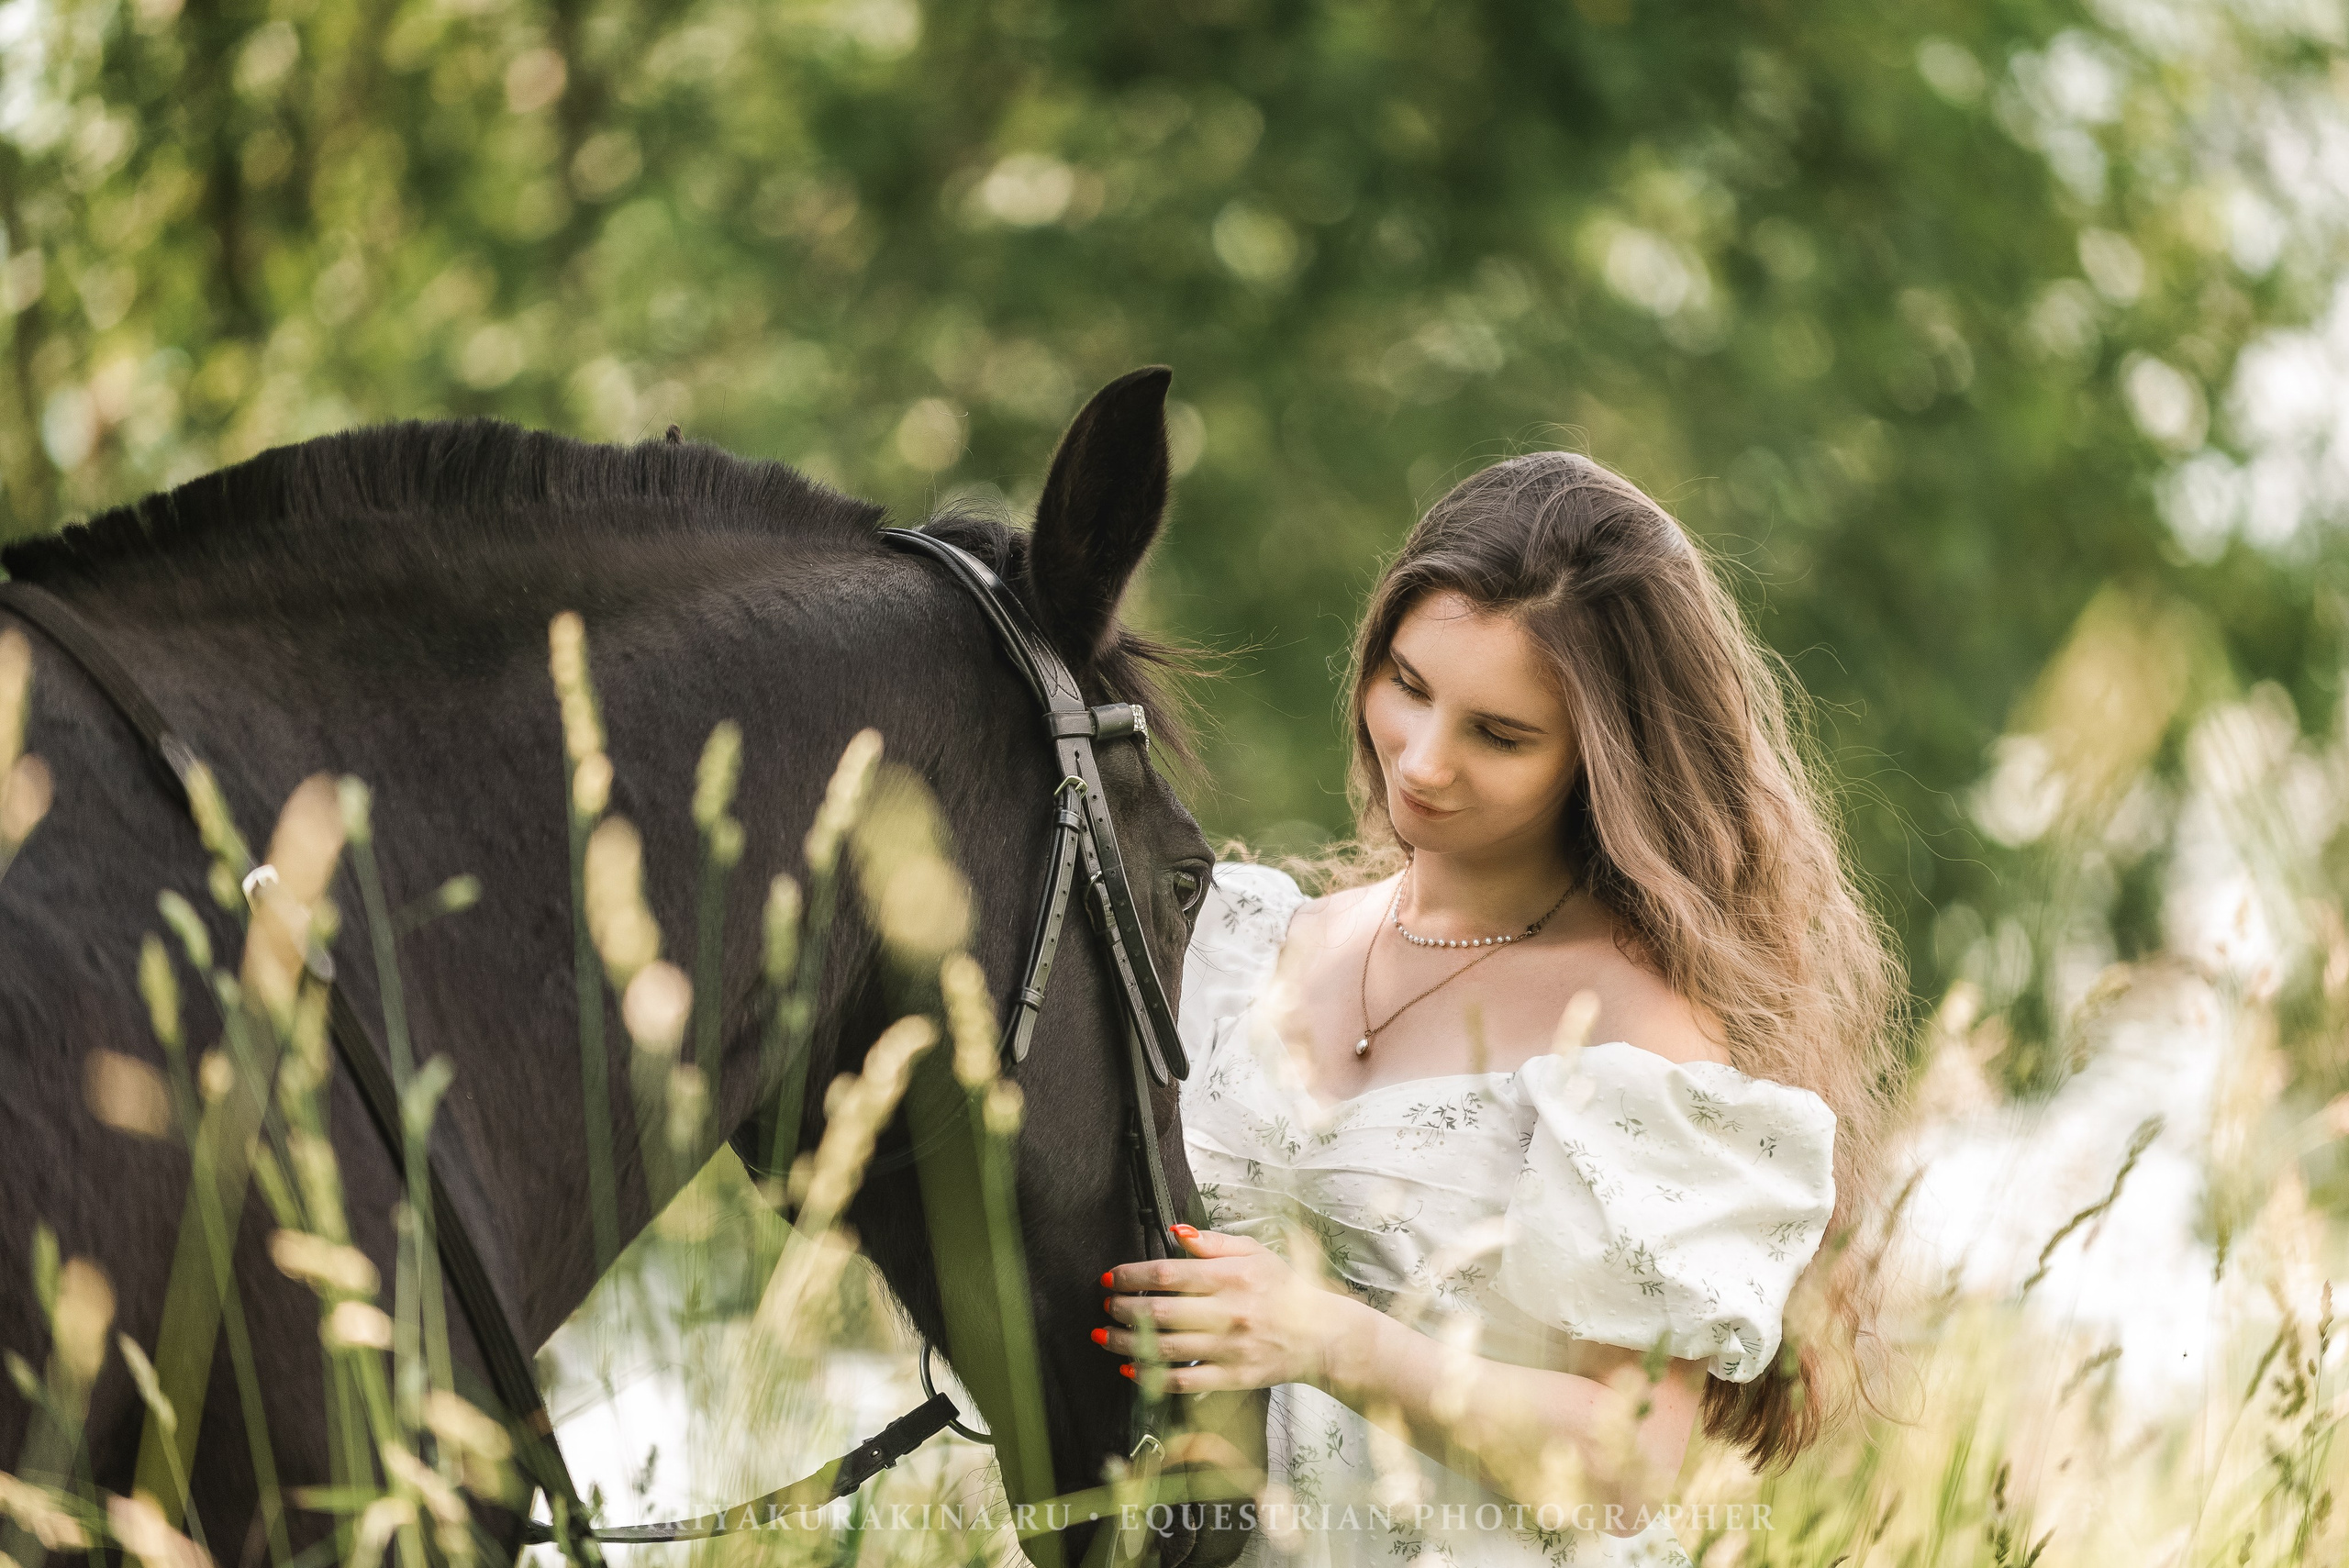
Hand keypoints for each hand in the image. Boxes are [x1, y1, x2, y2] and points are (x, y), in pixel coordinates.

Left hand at [1095, 1224, 1347, 1393]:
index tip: (1110, 1278)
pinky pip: (1184, 1380)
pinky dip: (1153, 1376)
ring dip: (1126, 1342)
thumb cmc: (1285, 1290)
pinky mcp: (1233, 1377)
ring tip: (1104, 1335)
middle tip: (1104, 1306)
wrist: (1321, 1335)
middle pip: (1159, 1312)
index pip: (1168, 1274)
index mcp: (1231, 1277)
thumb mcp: (1255, 1253)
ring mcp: (1230, 1348)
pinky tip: (1131, 1368)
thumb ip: (1213, 1243)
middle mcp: (1228, 1313)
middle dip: (1122, 1309)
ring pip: (1165, 1348)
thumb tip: (1175, 1232)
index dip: (1131, 1276)